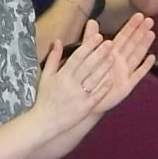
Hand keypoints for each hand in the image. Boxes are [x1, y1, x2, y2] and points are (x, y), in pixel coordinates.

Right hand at [32, 17, 156, 131]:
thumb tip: (58, 41)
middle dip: (99, 53)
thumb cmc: (45, 98)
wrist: (43, 122)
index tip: (99, 37)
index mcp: (62, 75)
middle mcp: (71, 84)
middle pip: (87, 66)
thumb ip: (53, 58)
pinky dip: (103, 89)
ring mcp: (78, 96)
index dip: (89, 46)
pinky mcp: (84, 108)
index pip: (77, 57)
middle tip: (110, 43)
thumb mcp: (45, 76)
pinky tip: (111, 81)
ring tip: (114, 57)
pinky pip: (95, 97)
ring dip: (104, 68)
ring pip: (93, 80)